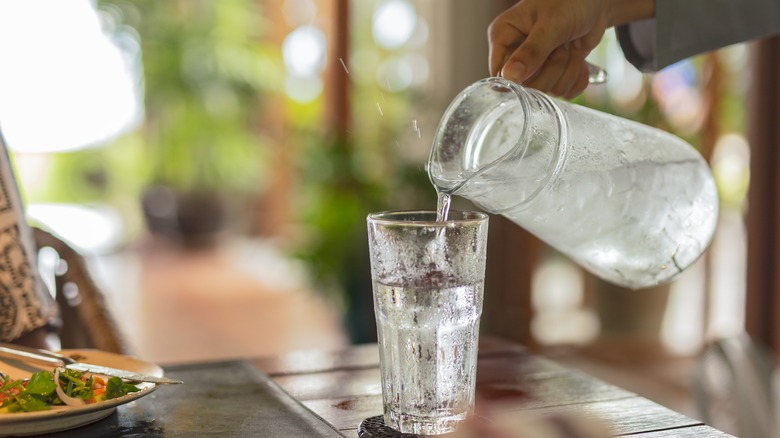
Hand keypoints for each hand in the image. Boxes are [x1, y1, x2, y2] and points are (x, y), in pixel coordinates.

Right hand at [488, 0, 609, 97]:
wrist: (594, 2)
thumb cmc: (569, 1)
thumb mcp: (552, 23)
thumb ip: (532, 51)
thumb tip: (510, 76)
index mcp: (503, 37)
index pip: (500, 73)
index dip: (521, 76)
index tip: (541, 62)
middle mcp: (515, 54)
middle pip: (526, 86)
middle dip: (552, 68)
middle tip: (562, 45)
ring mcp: (534, 67)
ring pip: (548, 90)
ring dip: (568, 69)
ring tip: (571, 45)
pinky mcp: (553, 74)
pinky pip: (563, 92)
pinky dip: (577, 76)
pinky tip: (578, 56)